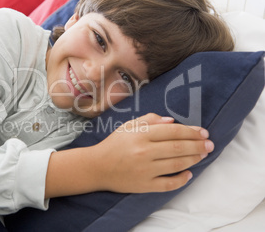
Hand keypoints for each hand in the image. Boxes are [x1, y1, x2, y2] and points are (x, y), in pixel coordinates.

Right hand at [92, 113, 212, 192]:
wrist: (96, 167)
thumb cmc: (114, 144)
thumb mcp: (128, 126)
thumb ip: (149, 120)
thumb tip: (172, 121)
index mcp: (140, 134)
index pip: (173, 131)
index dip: (191, 131)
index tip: (203, 132)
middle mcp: (144, 151)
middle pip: (178, 147)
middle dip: (198, 145)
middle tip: (210, 144)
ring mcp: (145, 170)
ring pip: (177, 164)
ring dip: (194, 159)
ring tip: (203, 155)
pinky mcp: (144, 185)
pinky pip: (168, 184)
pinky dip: (181, 180)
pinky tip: (189, 174)